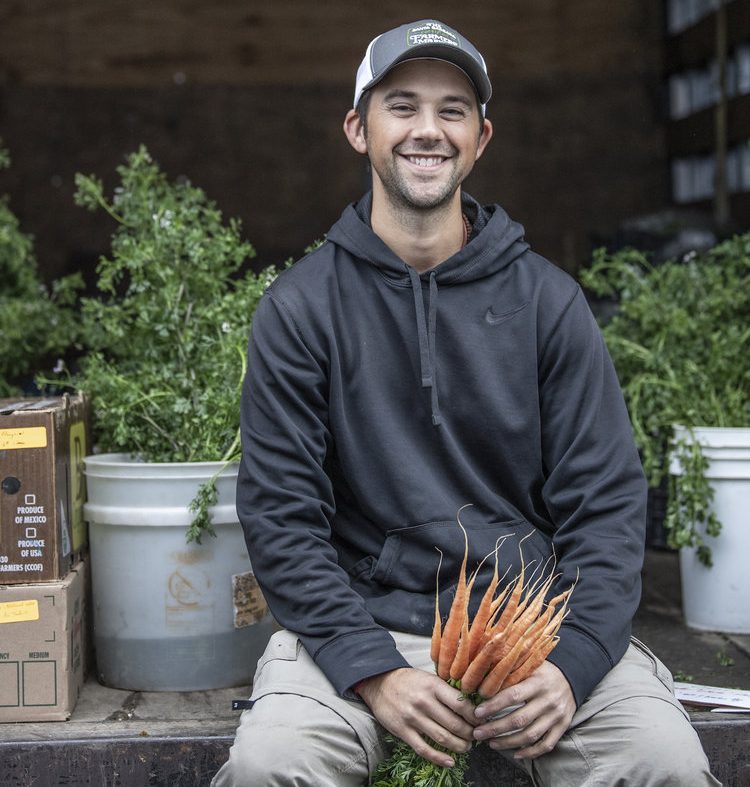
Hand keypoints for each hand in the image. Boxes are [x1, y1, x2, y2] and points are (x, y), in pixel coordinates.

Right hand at [356, 667, 476, 768]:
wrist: (380, 683)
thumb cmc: (409, 681)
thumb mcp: (429, 678)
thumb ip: (446, 691)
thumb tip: (470, 706)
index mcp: (433, 686)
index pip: (461, 704)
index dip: (474, 716)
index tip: (480, 721)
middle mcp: (424, 702)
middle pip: (454, 724)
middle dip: (469, 734)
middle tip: (475, 737)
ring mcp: (413, 718)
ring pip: (442, 738)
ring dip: (459, 746)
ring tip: (466, 747)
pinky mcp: (403, 731)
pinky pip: (424, 749)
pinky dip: (439, 758)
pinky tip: (450, 762)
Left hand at [472, 661, 575, 759]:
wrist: (572, 675)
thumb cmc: (543, 670)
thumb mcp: (529, 665)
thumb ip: (510, 673)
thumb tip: (483, 682)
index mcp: (537, 682)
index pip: (513, 696)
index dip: (494, 706)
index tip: (477, 713)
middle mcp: (548, 700)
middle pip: (519, 720)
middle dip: (495, 729)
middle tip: (477, 733)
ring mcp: (556, 716)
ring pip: (530, 735)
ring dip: (508, 743)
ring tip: (491, 743)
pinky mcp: (562, 727)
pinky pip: (546, 745)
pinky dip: (530, 753)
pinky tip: (515, 754)